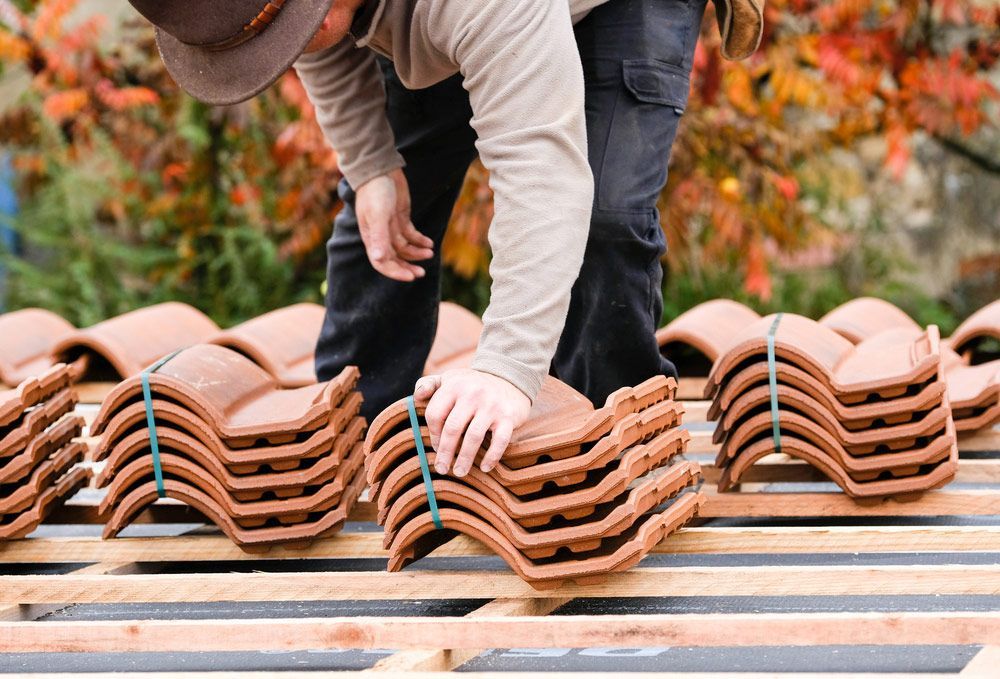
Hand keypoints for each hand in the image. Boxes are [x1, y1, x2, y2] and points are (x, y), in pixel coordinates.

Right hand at [355, 168, 433, 280]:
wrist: (380, 169)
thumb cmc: (375, 192)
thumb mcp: (377, 215)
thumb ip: (379, 238)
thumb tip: (379, 260)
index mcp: (371, 238)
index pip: (382, 263)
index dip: (396, 272)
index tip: (411, 277)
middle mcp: (380, 235)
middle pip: (394, 258)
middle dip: (408, 266)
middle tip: (421, 273)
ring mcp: (391, 227)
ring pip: (404, 247)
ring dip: (417, 253)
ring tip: (430, 253)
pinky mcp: (401, 218)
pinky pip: (411, 234)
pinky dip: (420, 240)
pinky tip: (429, 243)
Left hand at [415, 369, 531, 475]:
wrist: (509, 380)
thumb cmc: (472, 385)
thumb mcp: (450, 378)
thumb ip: (429, 384)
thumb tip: (417, 397)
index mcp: (454, 385)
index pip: (436, 414)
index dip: (432, 434)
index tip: (435, 447)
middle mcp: (473, 394)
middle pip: (453, 428)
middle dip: (445, 452)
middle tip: (441, 469)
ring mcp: (492, 405)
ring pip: (474, 436)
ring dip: (465, 458)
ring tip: (459, 472)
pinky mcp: (508, 417)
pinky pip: (500, 440)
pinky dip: (492, 456)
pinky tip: (485, 467)